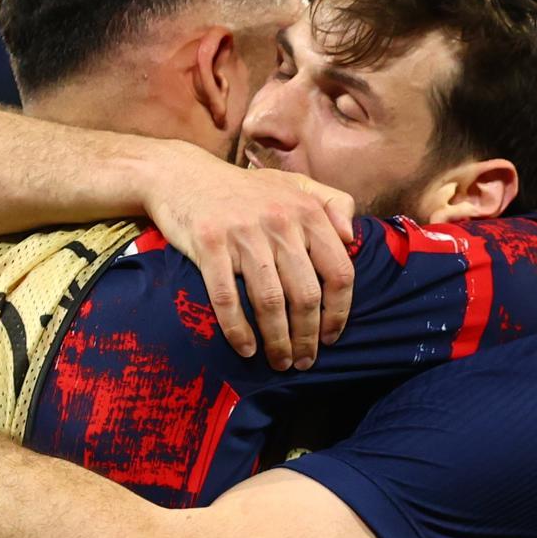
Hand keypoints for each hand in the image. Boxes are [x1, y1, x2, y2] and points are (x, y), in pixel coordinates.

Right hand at [144, 144, 356, 371]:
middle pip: (306, 294)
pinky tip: (246, 348)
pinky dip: (238, 329)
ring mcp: (243, 234)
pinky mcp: (209, 244)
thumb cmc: (246, 190)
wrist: (184, 175)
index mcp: (307, 211)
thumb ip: (332, 203)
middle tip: (304, 361)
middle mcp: (280, 222)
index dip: (339, 311)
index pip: (339, 271)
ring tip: (280, 363)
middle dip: (308, 337)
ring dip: (278, 341)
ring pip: (270, 302)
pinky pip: (228, 298)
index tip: (332, 336)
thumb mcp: (295, 184)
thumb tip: (352, 238)